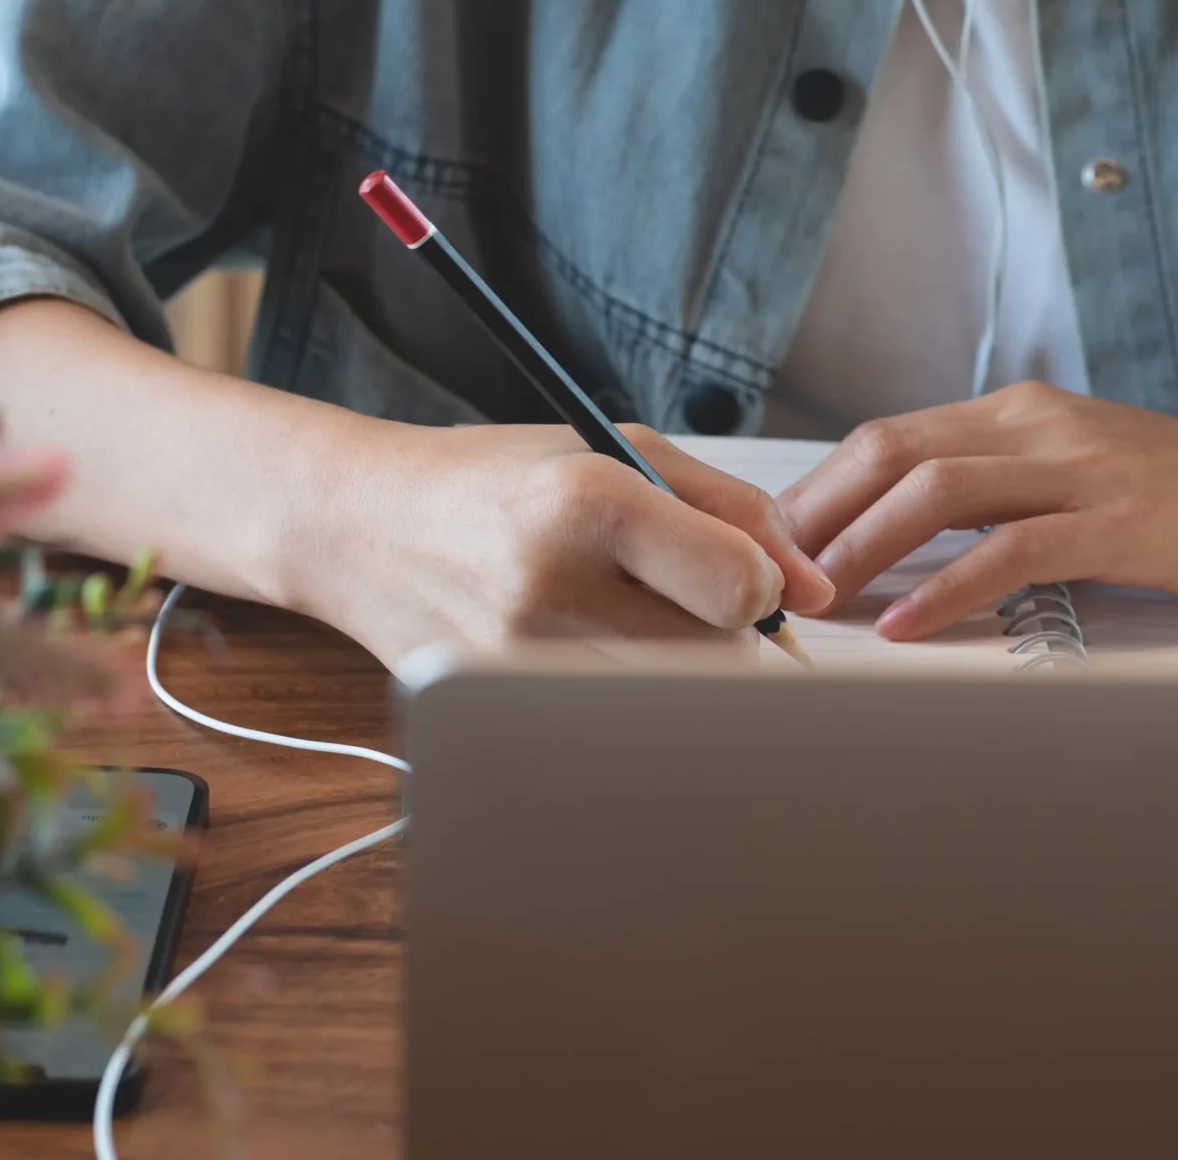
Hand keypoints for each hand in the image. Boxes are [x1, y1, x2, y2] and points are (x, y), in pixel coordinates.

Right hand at [278, 419, 836, 663]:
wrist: (361, 525)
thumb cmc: (500, 478)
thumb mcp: (621, 449)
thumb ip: (735, 509)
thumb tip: (816, 589)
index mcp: (586, 504)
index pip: (739, 587)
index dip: (762, 584)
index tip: (741, 572)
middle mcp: (549, 588)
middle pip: (716, 658)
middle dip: (725, 633)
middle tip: (682, 599)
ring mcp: (516, 663)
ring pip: (669, 702)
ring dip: (675, 669)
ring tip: (627, 619)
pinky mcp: (493, 711)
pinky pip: (608, 728)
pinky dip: (621, 700)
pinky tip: (587, 655)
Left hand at [779, 384, 1177, 640]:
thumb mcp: (1086, 480)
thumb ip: (1008, 498)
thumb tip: (914, 548)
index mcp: (1022, 414)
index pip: (888, 440)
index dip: (819, 494)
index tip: (772, 551)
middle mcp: (1038, 425)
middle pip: (890, 452)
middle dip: (815, 516)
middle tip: (768, 580)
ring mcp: (1080, 467)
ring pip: (936, 491)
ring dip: (861, 550)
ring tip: (815, 604)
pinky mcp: (1122, 519)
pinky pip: (1014, 548)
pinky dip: (950, 588)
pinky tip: (911, 628)